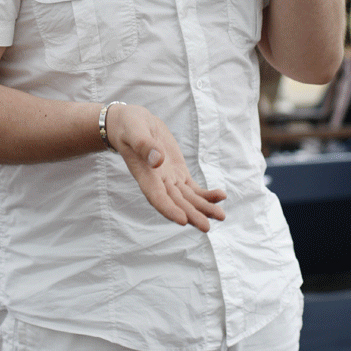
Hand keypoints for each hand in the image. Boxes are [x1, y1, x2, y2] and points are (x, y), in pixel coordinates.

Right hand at [105, 103, 225, 231]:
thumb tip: (157, 159)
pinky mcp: (179, 173)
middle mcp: (158, 182)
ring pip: (188, 199)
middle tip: (207, 226)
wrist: (133, 124)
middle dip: (192, 215)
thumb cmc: (129, 127)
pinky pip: (193, 188)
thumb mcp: (134, 131)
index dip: (169, 210)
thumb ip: (144, 145)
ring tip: (220, 216)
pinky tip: (220, 196)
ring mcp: (170, 179)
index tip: (183, 221)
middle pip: (176, 203)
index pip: (157, 197)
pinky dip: (206, 194)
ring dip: (203, 208)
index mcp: (145, 175)